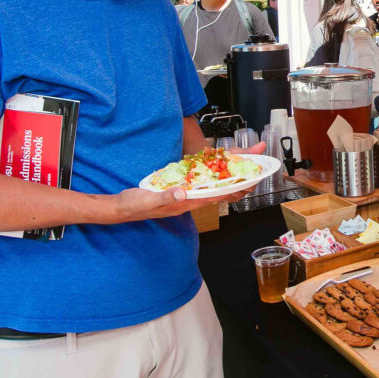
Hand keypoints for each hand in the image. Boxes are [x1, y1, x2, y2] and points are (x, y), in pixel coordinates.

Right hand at [112, 141, 269, 222]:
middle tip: (256, 171)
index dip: (234, 188)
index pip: (216, 195)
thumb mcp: (148, 200)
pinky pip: (200, 183)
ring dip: (227, 178)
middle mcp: (189, 199)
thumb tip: (183, 192)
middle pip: (219, 191)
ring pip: (212, 187)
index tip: (251, 181)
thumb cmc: (134, 205)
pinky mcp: (178, 190)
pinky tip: (214, 170)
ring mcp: (184, 195)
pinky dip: (211, 176)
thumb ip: (166, 197)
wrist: (121, 208)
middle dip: (238, 181)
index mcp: (186, 202)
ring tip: (243, 169)